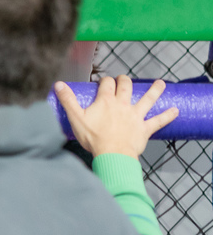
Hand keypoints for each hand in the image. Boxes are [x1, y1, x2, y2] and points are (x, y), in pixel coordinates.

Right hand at [54, 75, 177, 158]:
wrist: (112, 155)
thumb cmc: (93, 138)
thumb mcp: (76, 117)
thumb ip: (67, 100)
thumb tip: (58, 84)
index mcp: (105, 101)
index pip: (106, 84)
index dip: (105, 81)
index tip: (103, 82)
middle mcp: (122, 105)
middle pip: (126, 87)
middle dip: (124, 81)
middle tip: (123, 79)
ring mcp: (135, 116)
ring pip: (147, 99)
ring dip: (155, 90)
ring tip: (161, 83)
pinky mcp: (144, 128)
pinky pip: (158, 120)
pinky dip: (167, 115)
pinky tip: (176, 110)